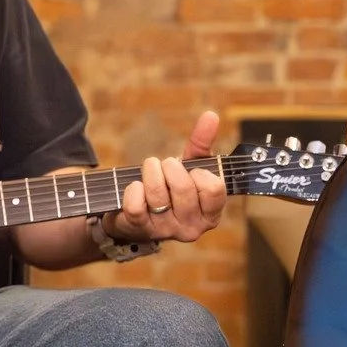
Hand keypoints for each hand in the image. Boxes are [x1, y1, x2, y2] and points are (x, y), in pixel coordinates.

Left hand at [109, 111, 227, 243]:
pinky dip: (133, 189)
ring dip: (150, 173)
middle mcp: (192, 227)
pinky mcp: (140, 230)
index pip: (214, 188)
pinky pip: (135, 205)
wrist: (138, 213)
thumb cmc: (171, 188)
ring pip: (158, 194)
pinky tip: (135, 188)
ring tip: (150, 171)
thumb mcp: (190, 167)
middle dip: (170, 167)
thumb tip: (211, 116)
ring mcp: (166, 231)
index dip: (199, 172)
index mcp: (210, 213)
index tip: (191, 171)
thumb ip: (202, 143)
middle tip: (165, 166)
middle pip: (183, 187)